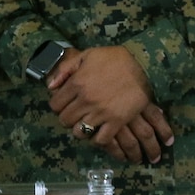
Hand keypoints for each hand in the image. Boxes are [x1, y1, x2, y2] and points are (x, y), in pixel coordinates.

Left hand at [45, 47, 173, 163]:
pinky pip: (100, 139)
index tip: (64, 105)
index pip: (55, 104)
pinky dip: (97, 139)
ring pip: (79, 132)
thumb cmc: (114, 59)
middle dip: (67, 118)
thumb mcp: (87, 55)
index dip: (58, 106)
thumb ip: (66, 69)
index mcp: (77, 83)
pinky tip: (99, 132)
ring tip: (86, 124)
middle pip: (65, 120)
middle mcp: (86, 99)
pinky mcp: (117, 121)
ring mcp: (101, 112)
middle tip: (75, 115)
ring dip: (80, 130)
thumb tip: (50, 86)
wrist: (144, 66)